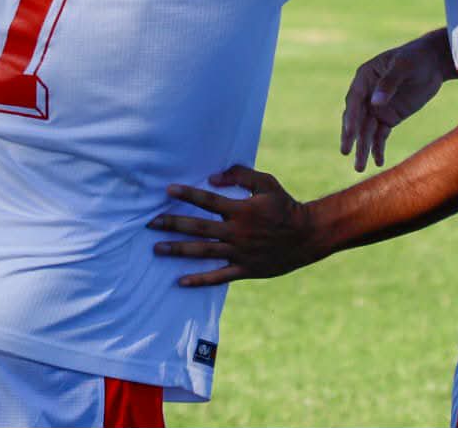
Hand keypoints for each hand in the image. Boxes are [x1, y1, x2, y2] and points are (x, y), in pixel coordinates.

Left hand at [149, 165, 320, 286]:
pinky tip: (180, 281)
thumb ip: (240, 176)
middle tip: (150, 223)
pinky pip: (218, 276)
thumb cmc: (285, 206)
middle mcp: (236, 232)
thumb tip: (213, 177)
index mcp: (241, 210)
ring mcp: (239, 252)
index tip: (167, 190)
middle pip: (198, 227)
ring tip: (157, 248)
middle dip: (172, 224)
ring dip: (178, 250)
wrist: (307, 236)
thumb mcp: (267, 183)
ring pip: (203, 251)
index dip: (187, 194)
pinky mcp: (245, 269)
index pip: (207, 200)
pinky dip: (199, 280)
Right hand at [341, 33, 450, 171]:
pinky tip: (378, 162)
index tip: (350, 132)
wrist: (433, 62)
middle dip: (351, 136)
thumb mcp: (404, 66)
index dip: (351, 116)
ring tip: (360, 167)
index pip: (354, 99)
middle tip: (346, 152)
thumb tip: (375, 103)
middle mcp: (366, 94)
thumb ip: (389, 83)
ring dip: (363, 148)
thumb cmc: (416, 58)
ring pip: (367, 130)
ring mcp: (377, 107)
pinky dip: (378, 148)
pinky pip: (380, 135)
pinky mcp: (389, 117)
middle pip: (356, 117)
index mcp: (364, 77)